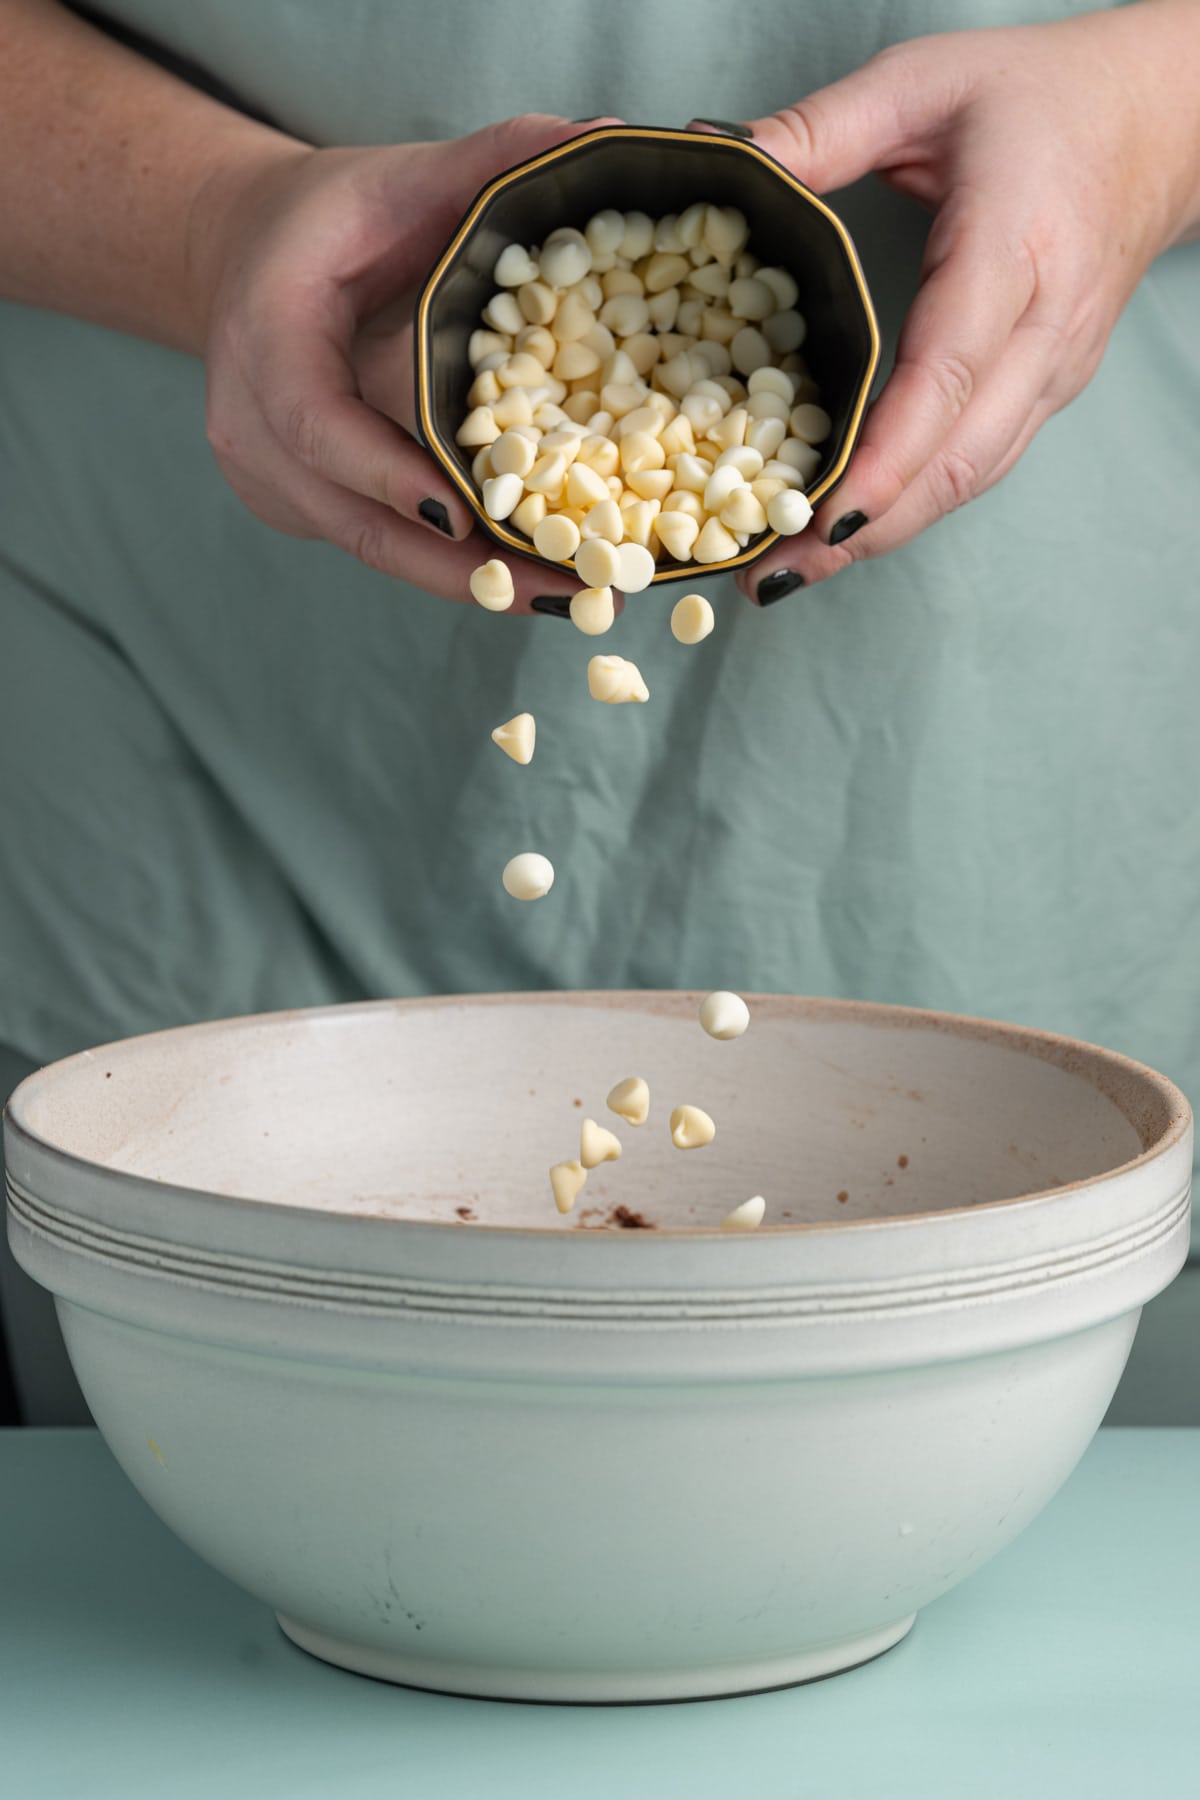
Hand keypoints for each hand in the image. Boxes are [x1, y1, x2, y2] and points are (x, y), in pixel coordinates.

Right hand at [196, 117, 605, 611]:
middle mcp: (248, 426)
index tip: (467, 521)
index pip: (320, 425)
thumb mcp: (395, 177)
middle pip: (354, 521)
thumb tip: (592, 141)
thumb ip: (486, 163)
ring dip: (466, 581)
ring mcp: (266, 479)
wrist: (241, 257)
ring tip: (562, 598)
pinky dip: (446, 564)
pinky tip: (522, 573)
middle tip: (558, 592)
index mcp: (263, 338)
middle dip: (460, 567)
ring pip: (370, 549)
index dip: (391, 477)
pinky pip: (374, 545)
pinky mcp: (296, 508)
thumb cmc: (323, 219)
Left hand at [716, 1, 1199, 599]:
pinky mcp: (1048, 391)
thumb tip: (719, 153)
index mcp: (1016, 246)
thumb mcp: (923, 82)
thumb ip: (822, 128)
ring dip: (884, 535)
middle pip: (959, 457)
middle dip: (866, 530)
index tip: (823, 518)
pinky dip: (911, 506)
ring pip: (970, 477)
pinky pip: (977, 463)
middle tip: (774, 574)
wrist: (1160, 120)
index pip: (950, 372)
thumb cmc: (1042, 97)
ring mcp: (1055, 369)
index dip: (887, 457)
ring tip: (792, 571)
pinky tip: (847, 529)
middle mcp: (1046, 326)